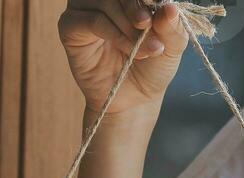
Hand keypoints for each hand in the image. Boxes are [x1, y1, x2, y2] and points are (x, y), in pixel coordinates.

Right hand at [59, 0, 187, 115]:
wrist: (133, 101)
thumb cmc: (150, 69)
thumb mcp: (171, 48)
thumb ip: (173, 27)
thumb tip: (171, 7)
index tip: (156, 16)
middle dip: (136, 8)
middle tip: (148, 28)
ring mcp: (84, 9)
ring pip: (105, 2)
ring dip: (127, 25)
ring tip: (142, 50)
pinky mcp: (70, 26)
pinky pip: (92, 20)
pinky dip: (113, 34)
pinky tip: (128, 50)